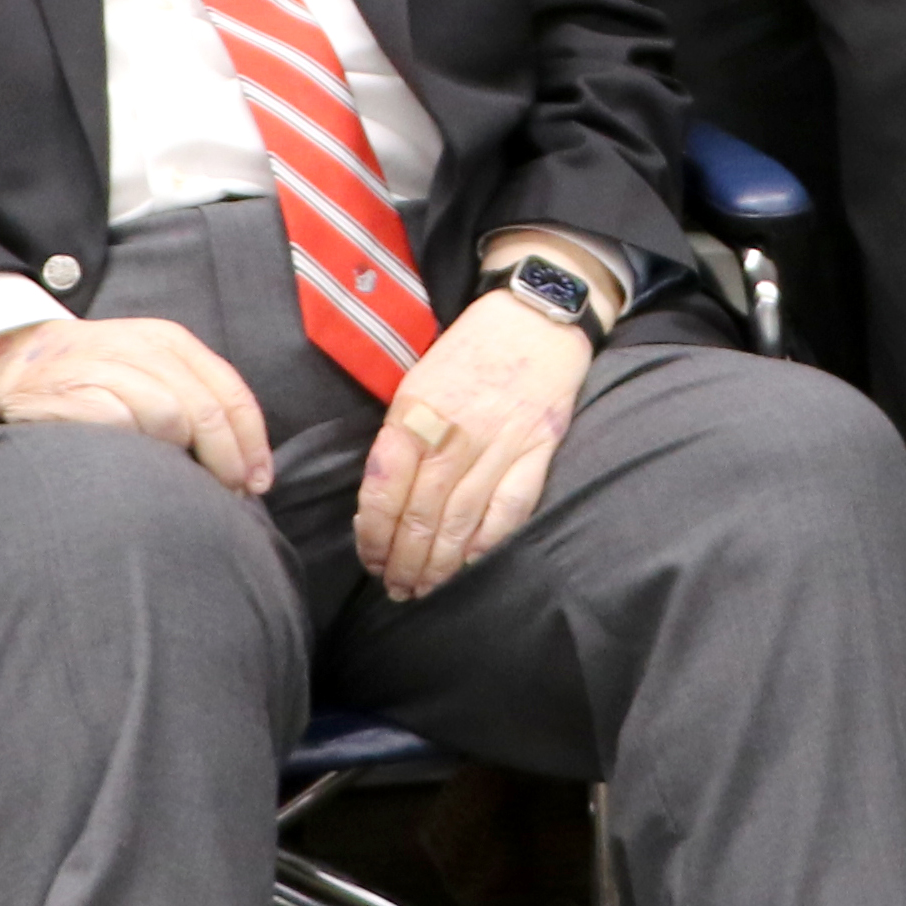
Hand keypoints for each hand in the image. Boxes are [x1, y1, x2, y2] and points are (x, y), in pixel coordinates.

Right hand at [0, 313, 273, 495]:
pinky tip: (141, 469)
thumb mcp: (147, 368)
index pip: (229, 391)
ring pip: (169, 415)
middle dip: (226, 458)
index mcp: (168, 341)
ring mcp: (104, 368)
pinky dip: (138, 449)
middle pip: (205, 408)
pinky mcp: (72, 395)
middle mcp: (140, 349)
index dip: (251, 441)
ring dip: (183, 457)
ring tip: (183, 483)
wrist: (14, 361)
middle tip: (230, 493)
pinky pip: (121, 425)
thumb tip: (244, 462)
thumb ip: (192, 397)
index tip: (257, 480)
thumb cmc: (93, 376)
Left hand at [354, 288, 596, 601]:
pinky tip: (469, 567)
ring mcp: (498, 445)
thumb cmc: (469, 348)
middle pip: (420, 515)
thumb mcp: (416, 380)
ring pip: (460, 522)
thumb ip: (401, 437)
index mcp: (415, 412)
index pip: (384, 488)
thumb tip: (381, 499)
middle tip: (395, 589)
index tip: (369, 558)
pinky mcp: (536, 451)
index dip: (373, 534)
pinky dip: (486, 545)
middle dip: (403, 561)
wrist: (534, 314)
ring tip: (423, 590)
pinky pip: (508, 511)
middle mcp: (453, 433)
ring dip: (438, 565)